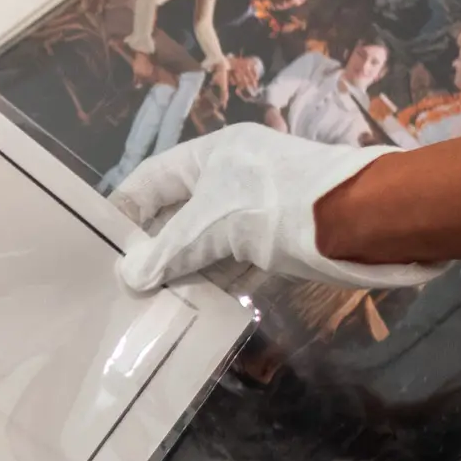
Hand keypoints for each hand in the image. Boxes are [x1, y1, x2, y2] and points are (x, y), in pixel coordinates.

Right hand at [110, 123, 443, 291]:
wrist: (359, 220)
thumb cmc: (274, 207)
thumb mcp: (211, 226)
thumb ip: (167, 251)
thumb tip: (128, 276)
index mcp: (212, 155)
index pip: (153, 179)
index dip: (125, 209)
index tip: (101, 244)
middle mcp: (233, 174)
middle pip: (180, 211)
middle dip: (155, 246)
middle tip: (127, 282)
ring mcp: (259, 205)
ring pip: (210, 238)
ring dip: (186, 268)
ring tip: (158, 301)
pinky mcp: (281, 235)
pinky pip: (238, 258)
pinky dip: (219, 279)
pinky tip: (201, 304)